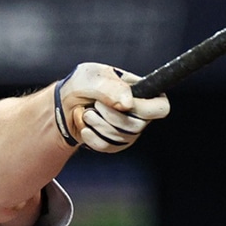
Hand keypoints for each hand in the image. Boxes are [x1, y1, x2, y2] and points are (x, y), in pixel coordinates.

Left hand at [54, 63, 169, 152]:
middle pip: (138, 126)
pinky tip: (85, 128)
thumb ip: (111, 87)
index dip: (144, 109)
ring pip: (121, 138)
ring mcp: (128, 131)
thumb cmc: (81, 85)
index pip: (161, 107)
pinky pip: (108, 147)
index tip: (121, 104)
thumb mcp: (92, 77)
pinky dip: (92, 137)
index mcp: (142, 92)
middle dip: (111, 116)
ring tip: (87, 113)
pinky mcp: (115, 144)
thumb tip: (128, 104)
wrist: (63, 105)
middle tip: (95, 105)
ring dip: (98, 125)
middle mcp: (139, 113)